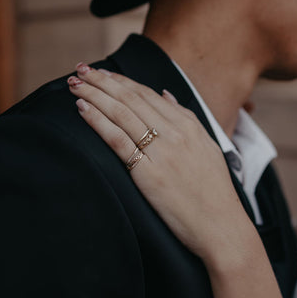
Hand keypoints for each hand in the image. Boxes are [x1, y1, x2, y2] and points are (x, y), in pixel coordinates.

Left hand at [68, 64, 289, 297]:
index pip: (148, 94)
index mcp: (190, 125)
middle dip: (102, 81)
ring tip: (74, 84)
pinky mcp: (149, 173)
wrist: (221, 227)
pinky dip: (98, 121)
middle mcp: (176, 133)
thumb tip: (165, 94)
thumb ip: (186, 119)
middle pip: (131, 98)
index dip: (121, 80)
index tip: (102, 73)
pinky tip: (82, 109)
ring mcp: (162, 152)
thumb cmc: (214, 193)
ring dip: (95, 94)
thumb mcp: (207, 148)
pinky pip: (118, 140)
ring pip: (122, 113)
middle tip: (80, 70)